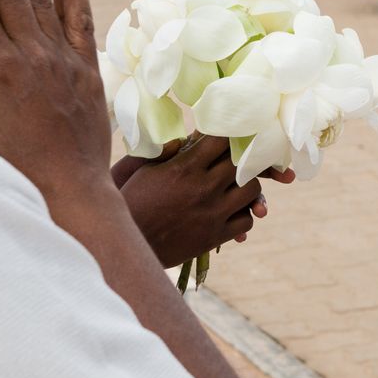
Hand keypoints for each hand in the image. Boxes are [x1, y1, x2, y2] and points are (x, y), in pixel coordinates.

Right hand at [110, 135, 288, 267]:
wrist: (125, 243)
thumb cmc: (131, 200)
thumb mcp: (145, 169)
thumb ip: (170, 150)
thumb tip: (191, 134)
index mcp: (184, 168)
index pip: (221, 140)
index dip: (227, 136)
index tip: (227, 136)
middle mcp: (203, 189)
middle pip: (242, 162)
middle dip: (241, 157)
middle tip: (236, 158)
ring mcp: (212, 214)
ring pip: (252, 191)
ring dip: (247, 185)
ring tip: (236, 184)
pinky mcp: (215, 236)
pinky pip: (246, 221)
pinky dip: (243, 215)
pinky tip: (231, 210)